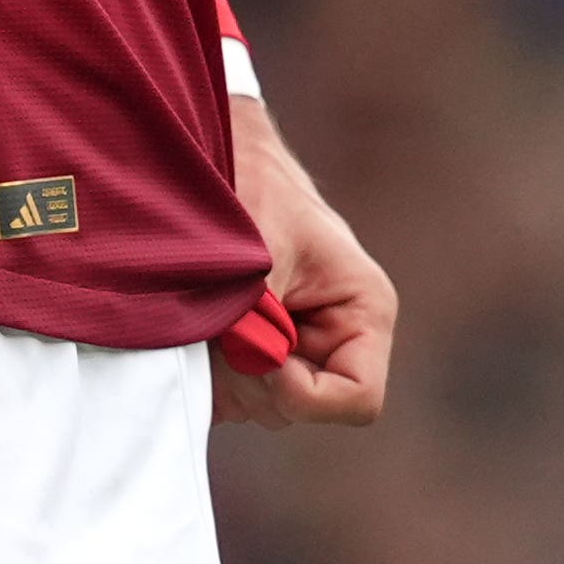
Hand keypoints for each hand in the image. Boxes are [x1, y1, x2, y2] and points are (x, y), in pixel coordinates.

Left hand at [218, 98, 396, 426]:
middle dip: (255, 377)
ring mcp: (297, 349)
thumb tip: (235, 381)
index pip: (357, 400)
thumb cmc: (251, 189)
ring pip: (263, 406)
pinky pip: (233, 395)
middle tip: (223, 323)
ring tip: (211, 311)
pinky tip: (199, 323)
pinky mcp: (258, 352)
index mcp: (364, 310)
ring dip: (227, 371)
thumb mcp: (258, 254)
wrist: (216, 155)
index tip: (264, 357)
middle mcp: (337, 337)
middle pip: (301, 408)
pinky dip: (209, 371)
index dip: (305, 395)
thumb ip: (257, 320)